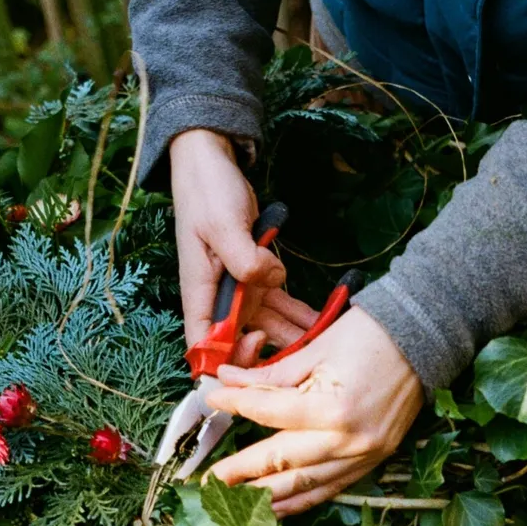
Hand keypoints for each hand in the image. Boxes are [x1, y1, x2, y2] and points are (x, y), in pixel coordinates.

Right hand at [168, 129, 312, 355]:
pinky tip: (323, 321)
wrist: (211, 165)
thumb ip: (245, 258)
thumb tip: (272, 279)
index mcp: (200, 292)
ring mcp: (238, 290)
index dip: (226, 360)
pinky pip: (279, 305)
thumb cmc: (206, 193)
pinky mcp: (256, 277)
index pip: (204, 346)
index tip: (257, 345)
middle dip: (271, 356)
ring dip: (293, 338)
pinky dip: (299, 314)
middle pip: (240, 345)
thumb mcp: (223, 224)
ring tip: (326, 346)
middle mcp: (217, 299)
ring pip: (266, 328)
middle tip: (308, 355)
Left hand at [205, 308, 424, 515]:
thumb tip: (228, 382)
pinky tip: (278, 506)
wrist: (425, 338)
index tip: (213, 402)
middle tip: (208, 482)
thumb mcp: (315, 348)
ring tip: (235, 504)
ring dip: (268, 498)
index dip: (236, 407)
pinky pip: (331, 488)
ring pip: (306, 486)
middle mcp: (349, 441)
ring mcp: (365, 455)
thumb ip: (270, 376)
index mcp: (333, 410)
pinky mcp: (374, 460)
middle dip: (241, 473)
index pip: (270, 414)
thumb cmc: (371, 335)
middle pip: (282, 462)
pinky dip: (303, 499)